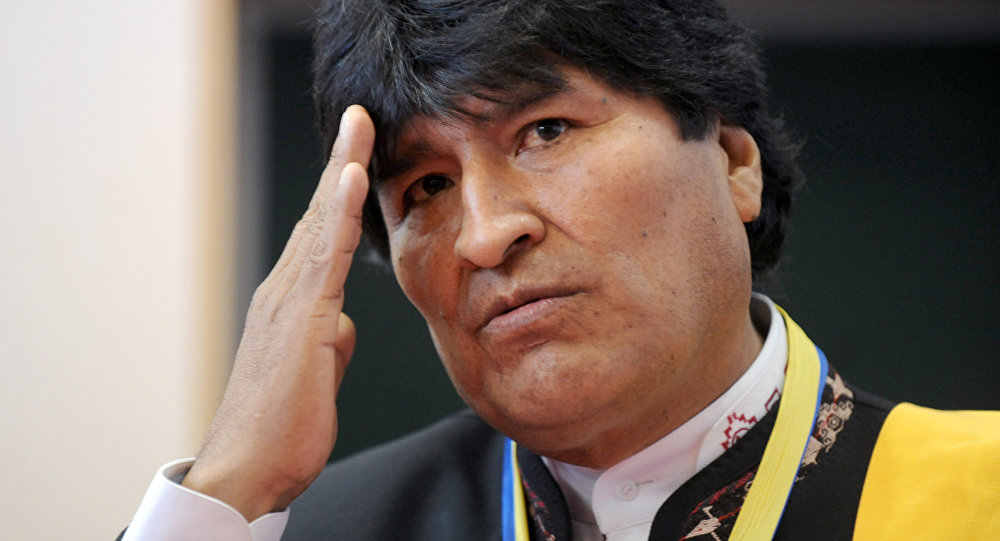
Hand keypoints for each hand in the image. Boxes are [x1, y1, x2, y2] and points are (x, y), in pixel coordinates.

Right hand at [182, 105, 375, 520]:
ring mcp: (289, 301)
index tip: (358, 153)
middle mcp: (284, 290)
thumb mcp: (317, 374)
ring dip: (342, 169)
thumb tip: (341, 325)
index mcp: (292, 302)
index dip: (340, 192)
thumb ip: (329, 340)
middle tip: (358, 117)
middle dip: (342, 162)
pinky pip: (327, 256)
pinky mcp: (301, 319)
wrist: (248, 469)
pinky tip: (353, 178)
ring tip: (358, 126)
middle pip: (319, 215)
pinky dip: (340, 213)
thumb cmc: (281, 427)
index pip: (322, 234)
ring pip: (322, 223)